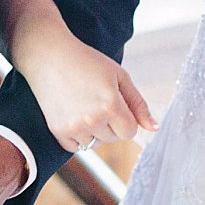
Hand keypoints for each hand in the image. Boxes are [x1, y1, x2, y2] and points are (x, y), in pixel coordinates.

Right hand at [26, 38, 156, 151]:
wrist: (50, 56)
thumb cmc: (87, 62)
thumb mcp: (119, 76)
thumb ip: (138, 104)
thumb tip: (154, 128)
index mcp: (111, 104)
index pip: (130, 131)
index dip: (126, 118)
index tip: (115, 103)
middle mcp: (93, 119)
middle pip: (114, 138)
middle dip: (111, 123)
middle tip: (96, 100)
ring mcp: (74, 127)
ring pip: (95, 144)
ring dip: (94, 130)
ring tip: (83, 105)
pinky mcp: (58, 131)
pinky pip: (76, 147)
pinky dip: (78, 136)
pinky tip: (73, 114)